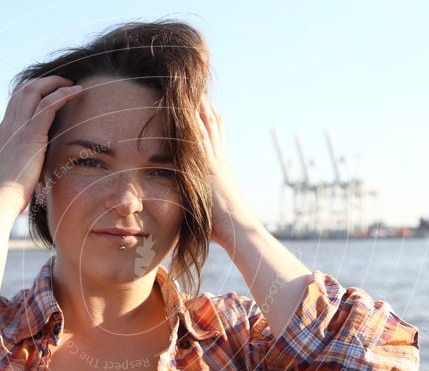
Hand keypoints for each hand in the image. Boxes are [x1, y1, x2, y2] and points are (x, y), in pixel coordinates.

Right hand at [0, 76, 82, 209]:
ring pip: (34, 91)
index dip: (31, 94)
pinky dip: (62, 94)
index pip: (15, 105)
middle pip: (23, 91)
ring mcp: (17, 130)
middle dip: (43, 82)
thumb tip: (32, 181)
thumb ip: (21, 172)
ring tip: (72, 83)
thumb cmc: (3, 200)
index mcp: (3, 137)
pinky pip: (47, 105)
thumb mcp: (11, 180)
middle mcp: (7, 128)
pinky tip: (76, 92)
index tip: (47, 93)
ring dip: (54, 83)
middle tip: (62, 82)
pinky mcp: (30, 136)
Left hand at [195, 95, 257, 247]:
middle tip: (194, 82)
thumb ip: (203, 199)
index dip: (209, 116)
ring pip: (208, 125)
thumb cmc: (226, 228)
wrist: (241, 230)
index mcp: (221, 167)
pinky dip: (194, 121)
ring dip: (200, 105)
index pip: (216, 134)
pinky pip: (201, 138)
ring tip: (190, 84)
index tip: (200, 100)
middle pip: (213, 123)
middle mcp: (220, 159)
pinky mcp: (210, 167)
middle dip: (204, 103)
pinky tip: (187, 105)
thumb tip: (195, 206)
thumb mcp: (211, 207)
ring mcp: (216, 161)